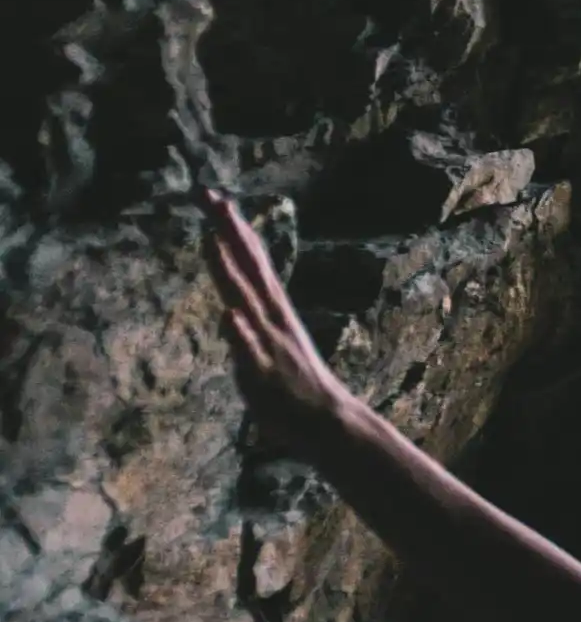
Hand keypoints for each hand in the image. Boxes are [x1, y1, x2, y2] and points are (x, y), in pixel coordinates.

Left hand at [200, 191, 361, 443]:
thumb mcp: (270, 347)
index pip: (251, 261)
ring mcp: (269, 345)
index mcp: (274, 311)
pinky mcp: (264, 374)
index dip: (233, 229)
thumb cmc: (296, 387)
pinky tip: (228, 315)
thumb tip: (229, 309)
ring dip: (230, 273)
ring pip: (246, 302)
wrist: (328, 423)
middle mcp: (273, 320)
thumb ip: (250, 326)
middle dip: (231, 233)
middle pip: (249, 268)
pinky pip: (251, 351)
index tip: (216, 198)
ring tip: (211, 242)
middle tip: (213, 198)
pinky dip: (240, 332)